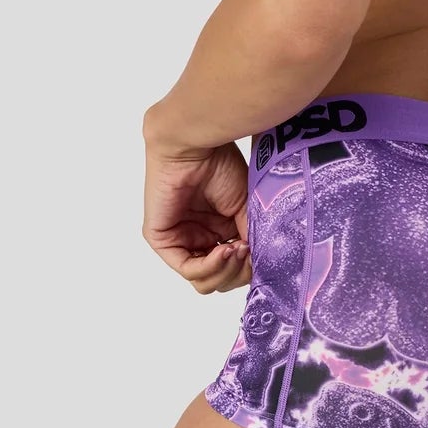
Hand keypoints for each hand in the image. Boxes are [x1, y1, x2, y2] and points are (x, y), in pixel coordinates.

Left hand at [142, 134, 254, 293]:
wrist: (195, 145)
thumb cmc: (219, 164)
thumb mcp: (246, 208)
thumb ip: (252, 238)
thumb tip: (263, 266)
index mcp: (218, 232)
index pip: (235, 270)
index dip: (250, 269)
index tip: (264, 256)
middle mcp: (199, 239)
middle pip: (221, 280)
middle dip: (239, 273)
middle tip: (250, 253)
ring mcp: (180, 241)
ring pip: (205, 281)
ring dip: (227, 271)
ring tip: (238, 250)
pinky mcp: (162, 240)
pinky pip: (189, 269)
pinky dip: (211, 265)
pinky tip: (225, 250)